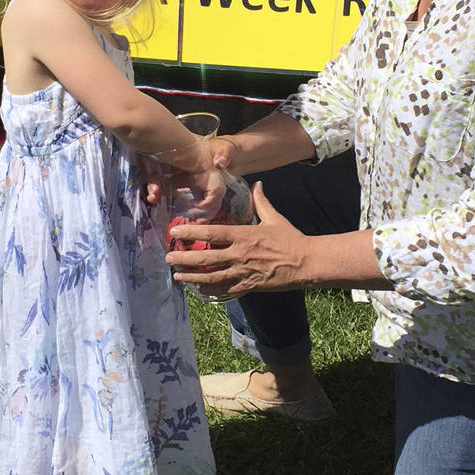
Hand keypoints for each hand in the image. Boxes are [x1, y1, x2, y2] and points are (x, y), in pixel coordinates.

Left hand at [165, 183, 310, 296]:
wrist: (306, 263)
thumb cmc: (290, 239)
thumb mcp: (275, 218)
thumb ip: (261, 201)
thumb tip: (257, 184)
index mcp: (243, 235)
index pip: (211, 232)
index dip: (191, 231)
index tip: (175, 231)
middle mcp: (239, 254)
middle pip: (206, 257)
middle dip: (184, 257)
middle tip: (168, 256)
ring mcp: (243, 272)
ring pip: (211, 276)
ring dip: (192, 276)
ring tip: (176, 275)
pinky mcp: (248, 285)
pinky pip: (225, 289)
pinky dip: (210, 290)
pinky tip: (198, 290)